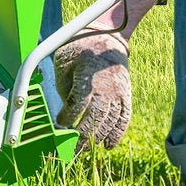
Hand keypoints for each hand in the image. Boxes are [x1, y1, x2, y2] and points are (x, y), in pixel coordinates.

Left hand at [53, 33, 131, 150]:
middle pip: (96, 116)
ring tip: (85, 150)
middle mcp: (106, 84)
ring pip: (110, 120)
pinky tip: (108, 145)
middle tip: (71, 149)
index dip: (68, 117)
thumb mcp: (63, 60)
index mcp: (88, 73)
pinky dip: (117, 133)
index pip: (78, 103)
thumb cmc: (79, 48)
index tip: (60, 122)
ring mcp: (118, 90)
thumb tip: (64, 111)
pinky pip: (124, 117)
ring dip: (97, 138)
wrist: (107, 35)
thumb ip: (62, 85)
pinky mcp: (125, 93)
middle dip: (82, 136)